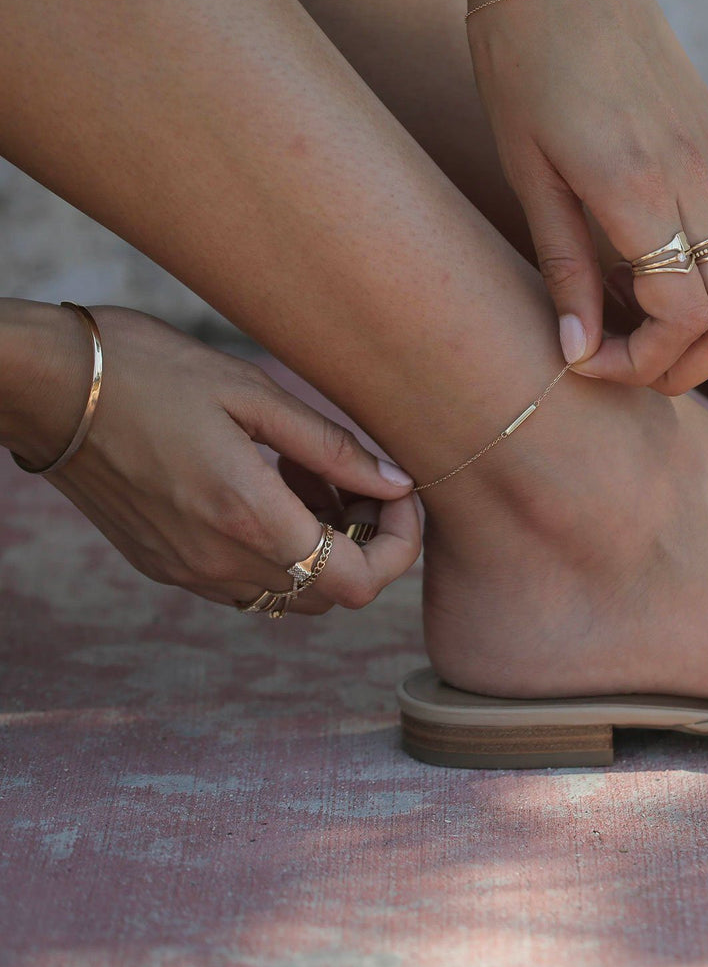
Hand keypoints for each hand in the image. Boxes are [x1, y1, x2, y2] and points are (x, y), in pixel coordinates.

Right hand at [22, 306, 420, 613]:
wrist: (49, 386)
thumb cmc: (152, 371)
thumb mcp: (255, 395)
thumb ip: (334, 449)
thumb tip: (396, 484)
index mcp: (249, 519)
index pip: (359, 583)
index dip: (398, 545)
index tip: (398, 493)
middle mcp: (219, 563)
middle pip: (330, 594)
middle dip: (363, 542)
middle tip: (352, 476)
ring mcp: (187, 571)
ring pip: (289, 592)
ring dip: (319, 546)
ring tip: (305, 472)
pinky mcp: (163, 564)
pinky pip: (245, 580)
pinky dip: (275, 548)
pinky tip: (266, 484)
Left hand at [285, 0, 707, 394]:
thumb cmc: (517, 59)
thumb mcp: (527, 173)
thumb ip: (564, 269)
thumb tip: (577, 354)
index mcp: (639, 187)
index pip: (683, 318)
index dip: (640, 363)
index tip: (585, 362)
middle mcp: (698, 174)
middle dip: (690, 364)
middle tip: (626, 368)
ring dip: (707, 327)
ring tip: (636, 327)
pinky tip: (649, 271)